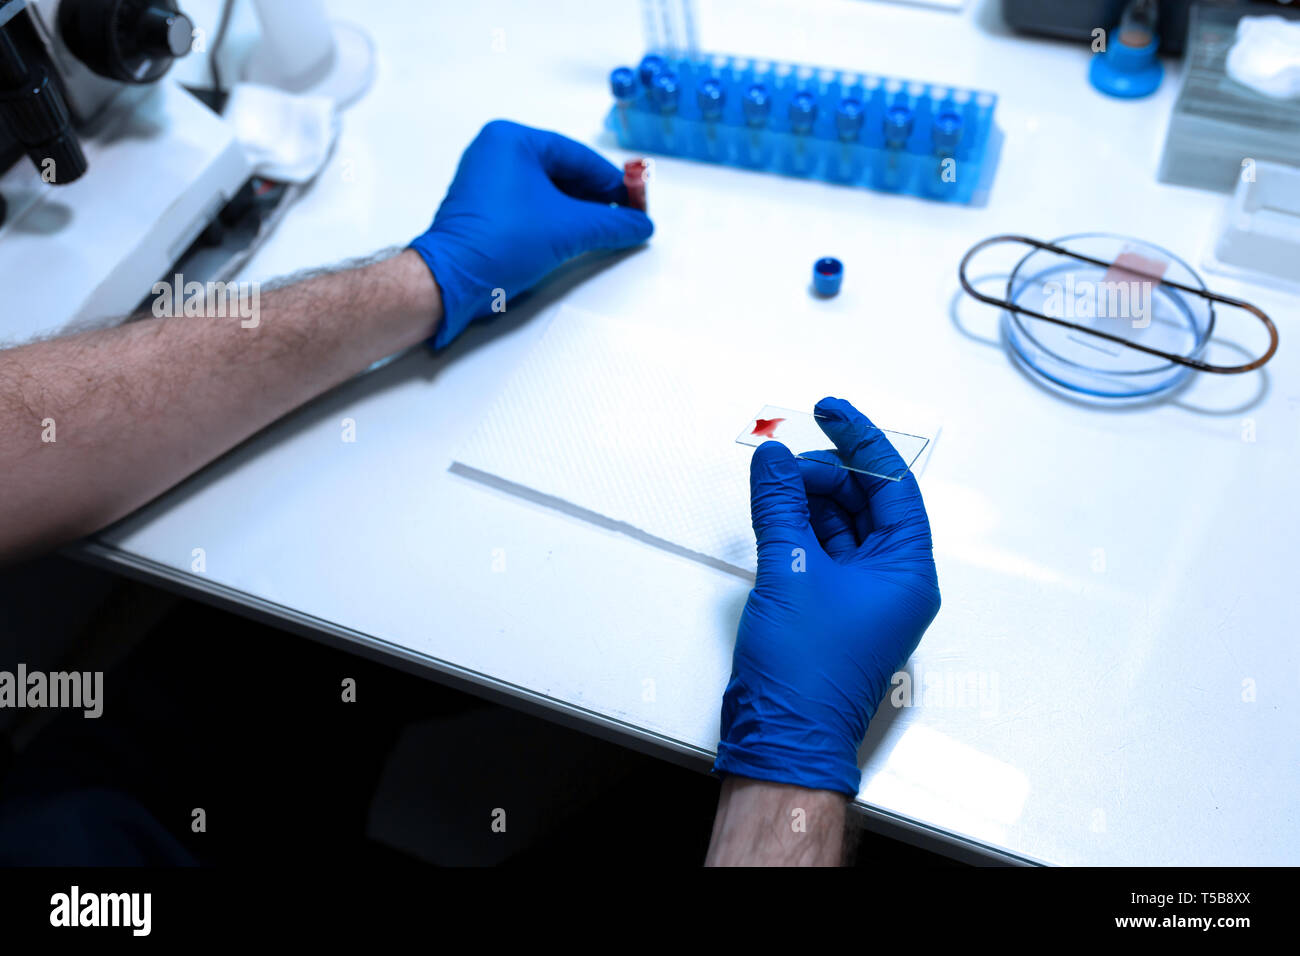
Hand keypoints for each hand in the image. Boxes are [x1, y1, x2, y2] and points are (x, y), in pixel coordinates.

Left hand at [408, 120, 653, 348]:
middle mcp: (494, 150)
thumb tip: (639, 224)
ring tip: (601, 229)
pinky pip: (528, 202)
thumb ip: (611, 223)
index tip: (636, 201)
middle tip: (623, 216)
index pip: (578, 156)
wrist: (451, 279)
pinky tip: (571, 234)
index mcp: (512, 139)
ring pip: (545, 188)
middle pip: (562, 170)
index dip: (612, 182)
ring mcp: (484, 178)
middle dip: (594, 197)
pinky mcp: (481, 205)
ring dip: (575, 209)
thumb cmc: (498, 243)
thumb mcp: (568, 229)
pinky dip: (552, 217)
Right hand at [714, 397, 941, 795]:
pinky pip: (822, 549)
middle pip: (867, 501)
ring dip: (808, 498)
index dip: (860, 440)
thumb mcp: (790, 570)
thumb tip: (775, 459)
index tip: (831, 410)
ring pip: (842, 524)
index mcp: (908, 571)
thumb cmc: (805, 674)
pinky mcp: (832, 607)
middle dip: (826, 472)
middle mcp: (894, 581)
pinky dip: (798, 526)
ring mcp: (863, 596)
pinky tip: (775, 510)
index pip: (892, 484)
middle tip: (785, 461)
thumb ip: (781, 505)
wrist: (782, 736)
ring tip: (774, 483)